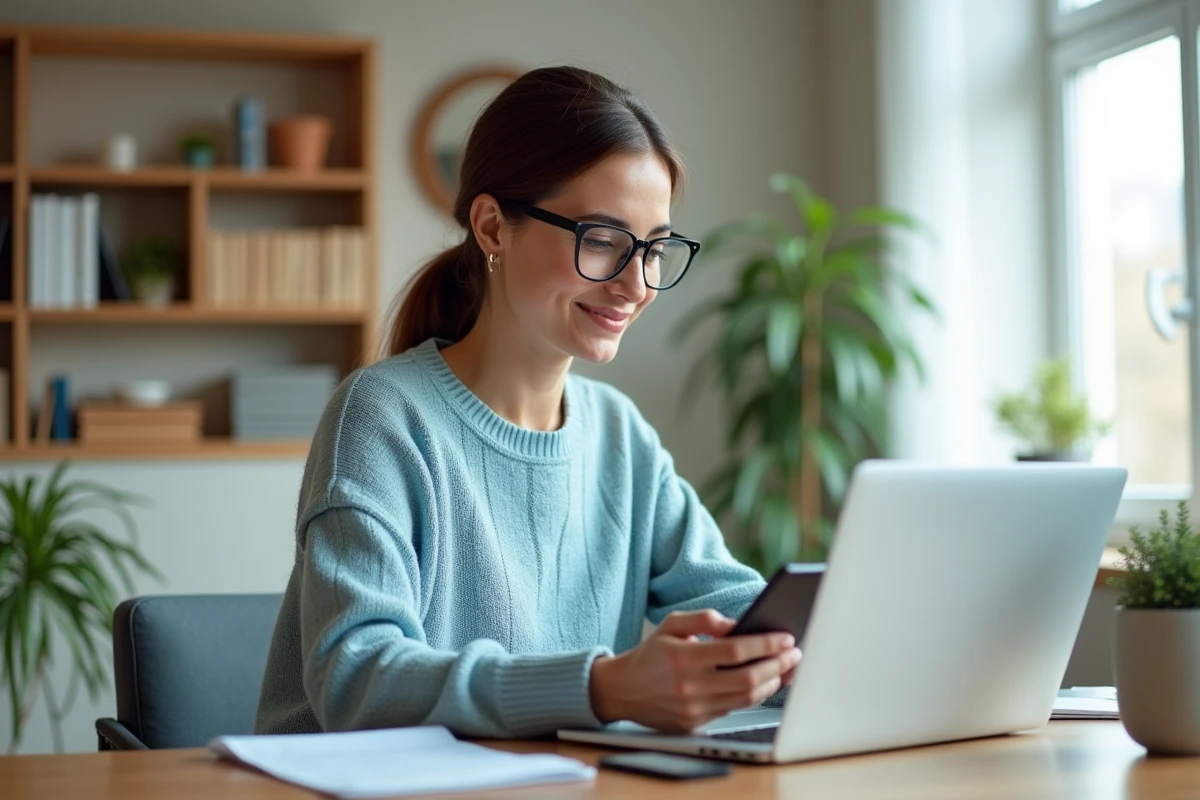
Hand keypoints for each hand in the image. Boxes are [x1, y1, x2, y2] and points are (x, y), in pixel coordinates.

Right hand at [589, 609, 800, 732]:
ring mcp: (693, 709)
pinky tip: (765, 682)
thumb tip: (737, 625)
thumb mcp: (671, 625)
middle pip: (747, 678)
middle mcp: (689, 686)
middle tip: (795, 653)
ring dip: (772, 683)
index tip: (786, 638)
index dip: (765, 644)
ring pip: (745, 698)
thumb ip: (704, 619)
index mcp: (683, 657)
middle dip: (777, 665)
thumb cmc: (651, 654)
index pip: (735, 651)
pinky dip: (754, 695)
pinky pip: (733, 709)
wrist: (622, 690)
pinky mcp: (695, 723)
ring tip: (786, 668)